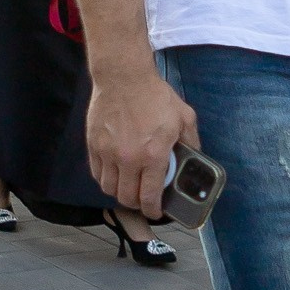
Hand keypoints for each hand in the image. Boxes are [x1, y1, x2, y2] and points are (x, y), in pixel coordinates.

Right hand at [85, 63, 198, 220]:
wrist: (124, 77)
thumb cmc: (154, 95)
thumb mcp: (184, 117)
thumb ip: (191, 141)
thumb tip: (196, 156)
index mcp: (153, 155)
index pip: (150, 196)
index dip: (153, 211)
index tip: (156, 212)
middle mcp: (129, 159)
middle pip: (127, 198)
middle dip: (137, 204)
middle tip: (143, 199)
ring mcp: (108, 153)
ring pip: (109, 189)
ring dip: (120, 193)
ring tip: (128, 187)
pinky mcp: (93, 145)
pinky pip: (97, 174)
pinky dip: (105, 179)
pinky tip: (115, 174)